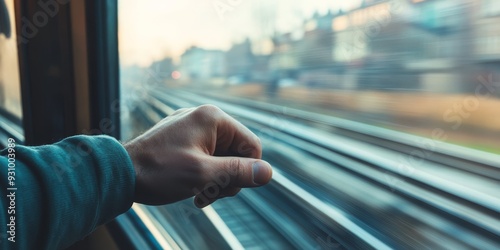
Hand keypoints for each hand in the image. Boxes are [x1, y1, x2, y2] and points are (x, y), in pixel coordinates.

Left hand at [124, 104, 272, 207]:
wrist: (120, 173)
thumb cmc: (159, 171)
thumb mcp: (203, 175)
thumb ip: (238, 173)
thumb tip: (268, 173)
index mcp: (213, 118)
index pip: (251, 146)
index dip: (247, 172)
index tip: (228, 189)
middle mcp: (205, 117)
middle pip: (238, 152)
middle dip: (228, 178)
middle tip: (210, 195)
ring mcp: (193, 127)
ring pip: (223, 157)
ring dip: (217, 180)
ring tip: (200, 196)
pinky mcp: (184, 138)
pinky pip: (208, 156)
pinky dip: (206, 175)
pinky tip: (194, 190)